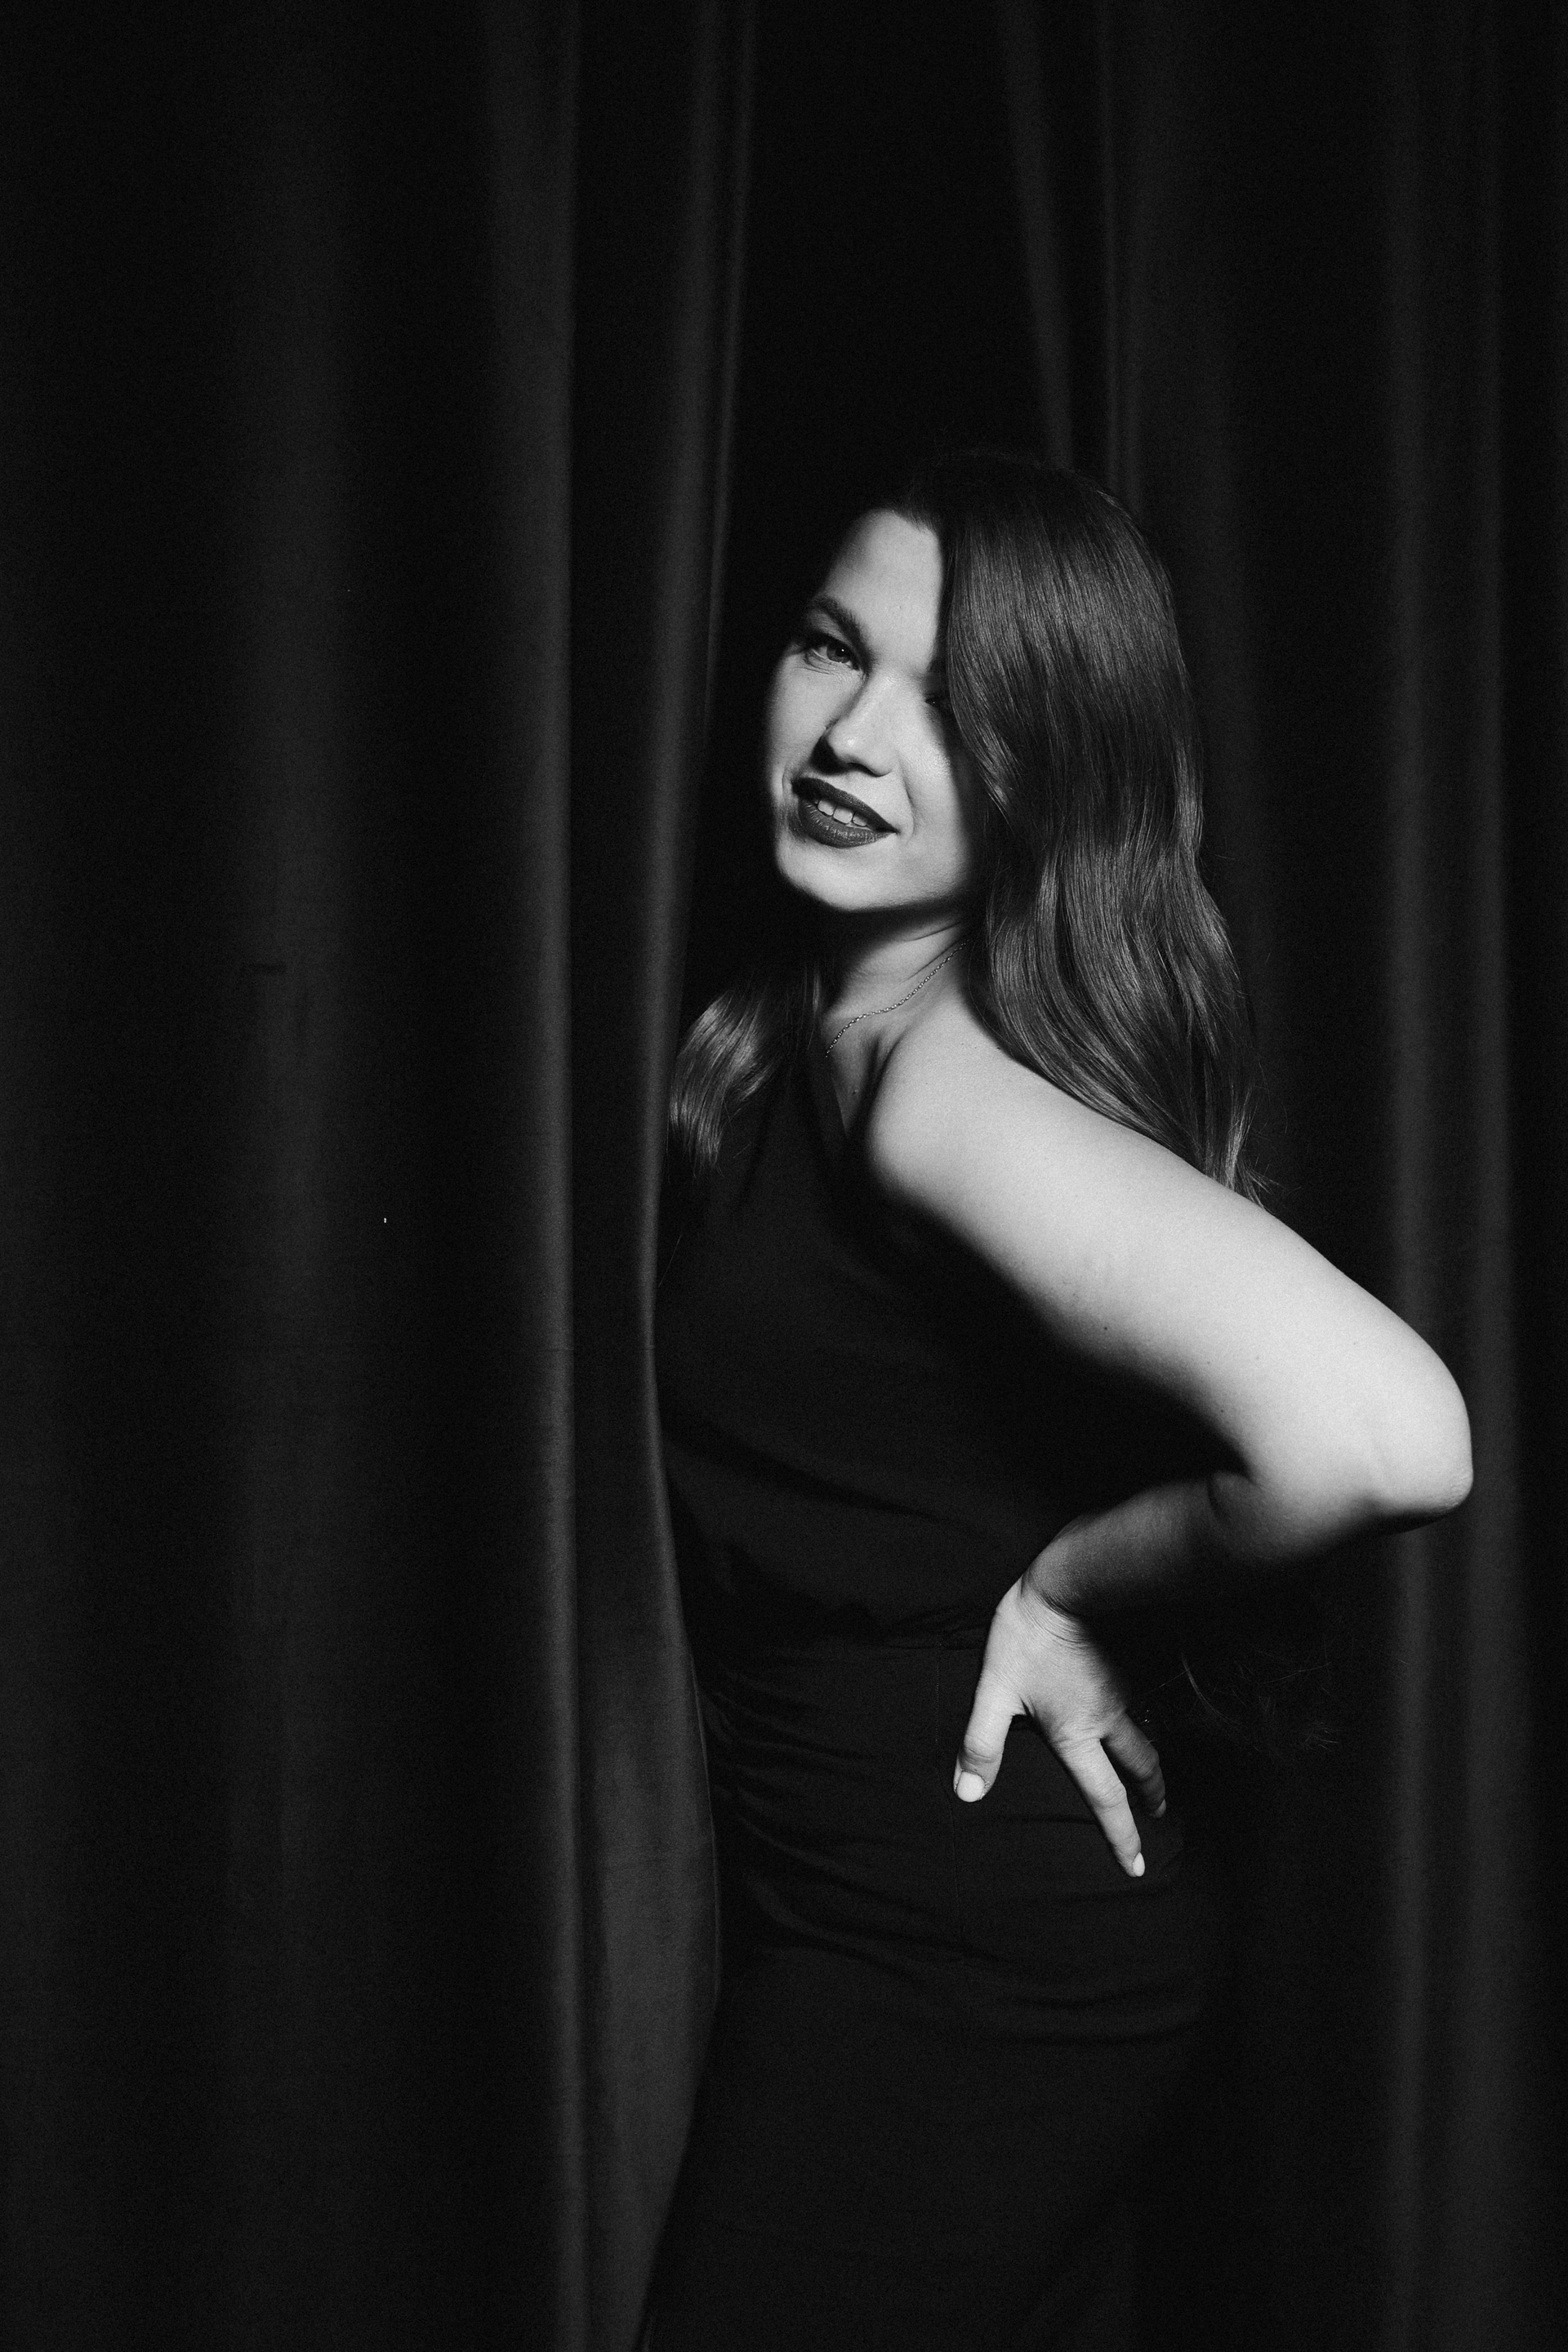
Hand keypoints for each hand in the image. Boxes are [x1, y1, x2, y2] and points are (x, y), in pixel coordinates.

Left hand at [952, 1572, 1165, 1877]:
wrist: (1063, 1585)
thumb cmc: (1025, 1637)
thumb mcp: (994, 1692)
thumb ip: (981, 1744)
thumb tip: (967, 1794)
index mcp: (1076, 1733)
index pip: (1104, 1796)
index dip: (1120, 1834)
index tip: (1135, 1866)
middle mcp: (1106, 1718)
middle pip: (1140, 1767)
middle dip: (1151, 1797)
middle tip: (1158, 1817)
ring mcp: (1119, 1691)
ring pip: (1144, 1735)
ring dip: (1151, 1763)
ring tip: (1152, 1778)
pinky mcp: (1123, 1666)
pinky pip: (1136, 1705)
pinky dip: (1142, 1723)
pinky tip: (1131, 1718)